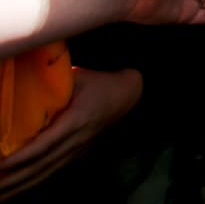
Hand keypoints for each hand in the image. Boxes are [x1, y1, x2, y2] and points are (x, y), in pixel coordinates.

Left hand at [0, 68, 141, 197]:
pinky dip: (31, 183)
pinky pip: (51, 172)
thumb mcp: (78, 77)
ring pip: (45, 173)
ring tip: (0, 195)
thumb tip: (25, 84)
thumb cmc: (100, 83)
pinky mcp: (75, 155)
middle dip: (15, 178)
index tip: (3, 164)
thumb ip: (54, 82)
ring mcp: (77, 150)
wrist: (127, 95)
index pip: (47, 143)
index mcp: (77, 120)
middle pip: (42, 165)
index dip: (23, 156)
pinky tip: (16, 189)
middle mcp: (76, 140)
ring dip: (21, 185)